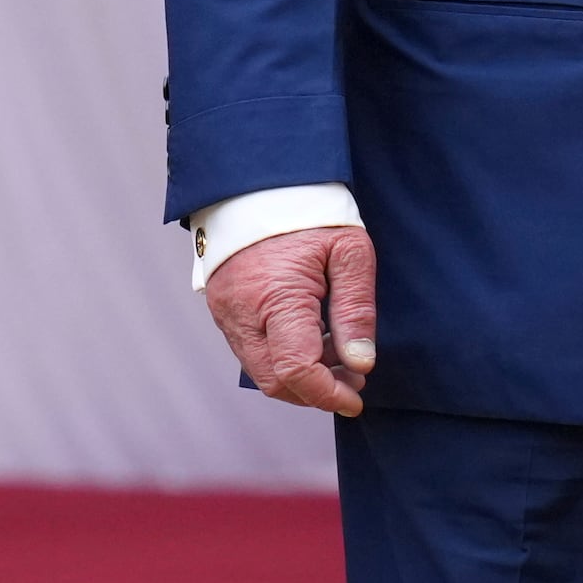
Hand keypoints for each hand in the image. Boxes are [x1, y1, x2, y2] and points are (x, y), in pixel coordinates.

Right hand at [207, 223, 377, 415]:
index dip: (328, 395)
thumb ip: (356, 311)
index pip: (296, 370)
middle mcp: (241, 313)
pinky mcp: (222, 311)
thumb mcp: (349, 253)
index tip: (357, 398)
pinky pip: (250, 353)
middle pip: (275, 382)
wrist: (259, 183)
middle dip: (316, 392)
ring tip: (336, 352)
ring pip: (261, 372)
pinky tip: (311, 338)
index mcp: (275, 297)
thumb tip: (361, 364)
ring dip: (300, 377)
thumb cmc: (309, 214)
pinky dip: (282, 359)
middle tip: (353, 376)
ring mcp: (225, 314)